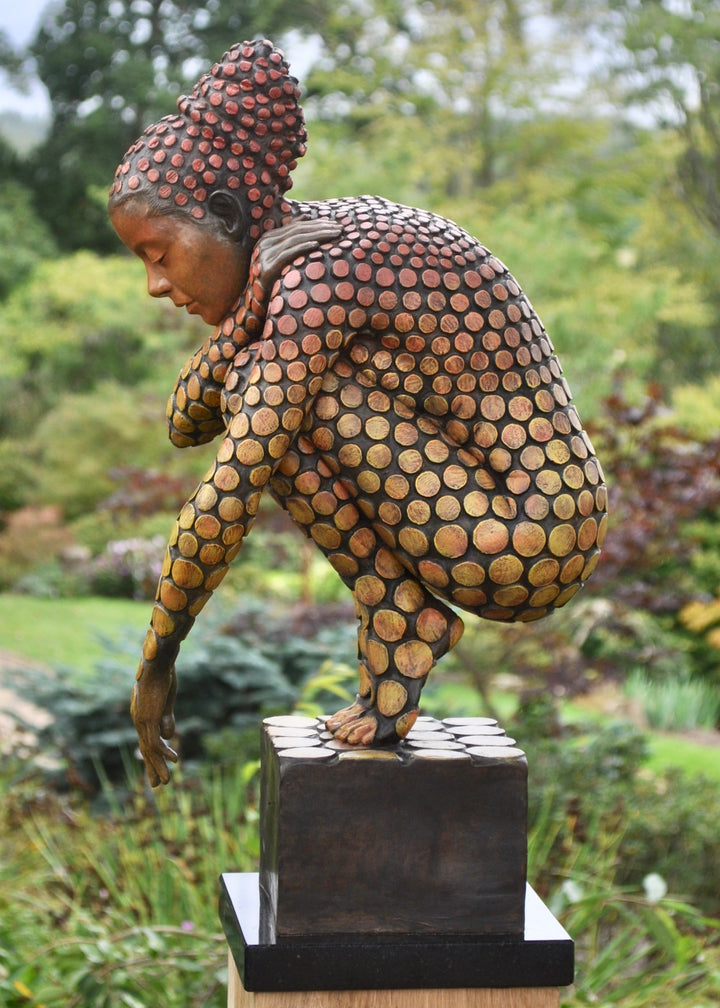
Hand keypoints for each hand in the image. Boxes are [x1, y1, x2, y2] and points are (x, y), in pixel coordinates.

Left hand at [131, 664, 178, 786]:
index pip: (145, 743)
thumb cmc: (162, 677)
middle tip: (158, 785)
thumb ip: (166, 719)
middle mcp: (139, 721)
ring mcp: (142, 721)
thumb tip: (169, 736)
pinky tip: (175, 761)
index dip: (151, 759)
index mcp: (141, 716)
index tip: (156, 772)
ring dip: (159, 767)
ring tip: (167, 781)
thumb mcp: (166, 701)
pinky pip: (155, 742)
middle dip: (152, 769)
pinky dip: (165, 753)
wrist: (156, 664)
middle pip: (145, 750)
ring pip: (150, 751)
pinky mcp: (148, 719)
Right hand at [254, 217, 341, 282]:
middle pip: (297, 231)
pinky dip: (302, 247)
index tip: (335, 224)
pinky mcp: (267, 267)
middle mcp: (265, 243)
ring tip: (334, 234)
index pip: (296, 227)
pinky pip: (288, 254)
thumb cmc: (273, 277)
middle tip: (340, 228)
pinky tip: (316, 245)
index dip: (316, 224)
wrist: (256, 300)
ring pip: (295, 240)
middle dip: (320, 228)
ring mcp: (265, 255)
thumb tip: (306, 216)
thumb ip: (291, 237)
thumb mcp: (281, 254)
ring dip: (317, 235)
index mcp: (268, 238)